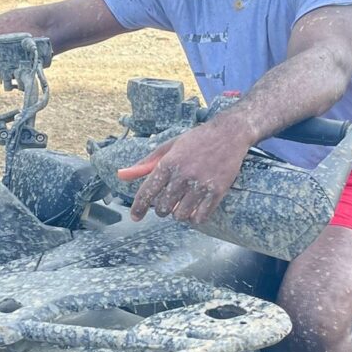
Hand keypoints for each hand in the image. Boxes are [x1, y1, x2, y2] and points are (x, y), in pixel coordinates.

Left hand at [117, 120, 251, 224]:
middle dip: (161, 209)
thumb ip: (146, 163)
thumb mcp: (169, 146)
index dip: (138, 207)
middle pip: (163, 207)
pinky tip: (195, 208)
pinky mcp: (217, 191)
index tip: (135, 217)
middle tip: (167, 203)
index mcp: (169, 162)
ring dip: (178, 214)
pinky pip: (200, 217)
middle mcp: (183, 175)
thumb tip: (122, 175)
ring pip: (180, 215)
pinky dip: (194, 217)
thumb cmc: (196, 139)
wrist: (229, 133)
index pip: (147, 191)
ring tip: (182, 204)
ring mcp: (201, 184)